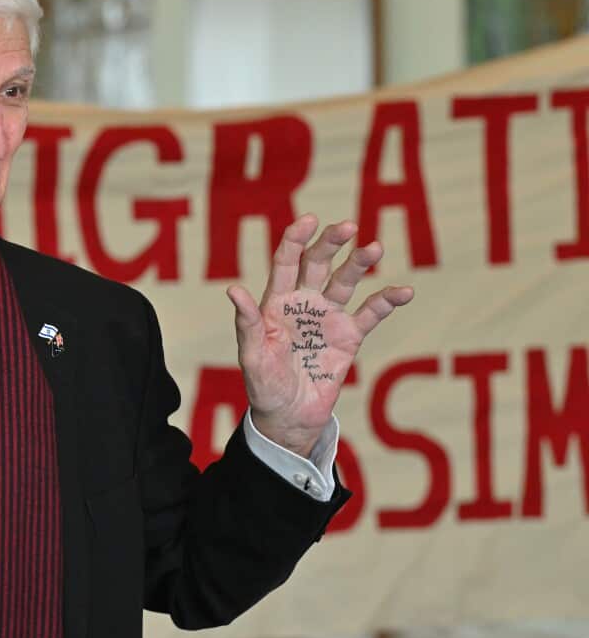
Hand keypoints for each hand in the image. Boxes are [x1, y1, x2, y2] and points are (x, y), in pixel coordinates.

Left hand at [226, 215, 412, 456]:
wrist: (289, 417)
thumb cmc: (263, 385)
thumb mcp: (251, 356)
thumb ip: (247, 323)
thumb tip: (234, 291)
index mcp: (276, 302)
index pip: (286, 262)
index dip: (295, 240)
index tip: (308, 221)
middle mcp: (303, 302)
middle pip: (318, 263)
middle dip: (331, 243)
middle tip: (346, 227)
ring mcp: (328, 317)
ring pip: (346, 281)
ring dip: (360, 263)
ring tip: (375, 247)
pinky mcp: (349, 336)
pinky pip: (371, 313)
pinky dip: (387, 301)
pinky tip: (404, 291)